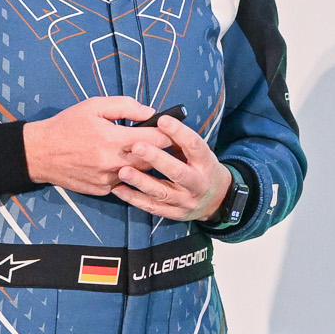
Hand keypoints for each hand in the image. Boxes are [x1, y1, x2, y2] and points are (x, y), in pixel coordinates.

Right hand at [23, 96, 171, 194]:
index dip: (168, 134)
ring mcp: (109, 180)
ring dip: (144, 164)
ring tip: (144, 153)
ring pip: (139, 174)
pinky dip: (126, 174)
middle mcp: (114, 164)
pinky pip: (123, 182)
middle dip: (160, 151)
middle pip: (153, 160)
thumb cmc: (67, 125)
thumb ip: (126, 106)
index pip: (156, 140)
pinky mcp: (103, 190)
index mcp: (114, 140)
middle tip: (165, 143)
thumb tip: (151, 112)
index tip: (173, 131)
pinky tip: (121, 164)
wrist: (41, 153)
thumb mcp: (94, 106)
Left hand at [113, 110, 232, 223]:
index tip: (162, 120)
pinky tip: (118, 188)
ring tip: (123, 171)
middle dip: (157, 159)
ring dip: (141, 181)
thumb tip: (157, 122)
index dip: (179, 132)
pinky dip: (134, 198)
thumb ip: (180, 141)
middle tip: (137, 146)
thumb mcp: (199, 153)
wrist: (216, 200)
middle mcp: (198, 184)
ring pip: (162, 193)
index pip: (194, 145)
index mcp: (205, 163)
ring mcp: (186, 201)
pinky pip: (152, 207)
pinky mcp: (174, 213)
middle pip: (178, 172)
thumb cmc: (201, 168)